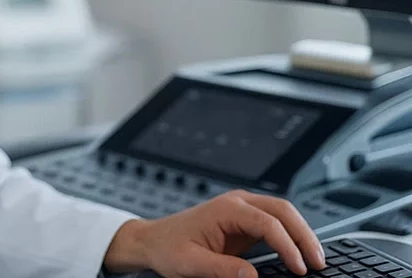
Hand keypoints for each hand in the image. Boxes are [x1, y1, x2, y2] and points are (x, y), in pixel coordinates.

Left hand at [103, 190, 325, 277]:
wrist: (154, 240)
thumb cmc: (168, 248)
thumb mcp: (191, 264)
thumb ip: (222, 269)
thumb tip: (253, 276)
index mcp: (225, 208)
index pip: (267, 222)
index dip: (287, 245)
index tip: (299, 269)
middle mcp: (237, 203)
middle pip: (283, 210)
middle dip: (304, 235)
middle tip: (319, 263)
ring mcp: (242, 209)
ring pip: (283, 213)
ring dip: (302, 233)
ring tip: (316, 260)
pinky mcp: (244, 220)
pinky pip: (275, 223)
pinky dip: (292, 235)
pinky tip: (300, 254)